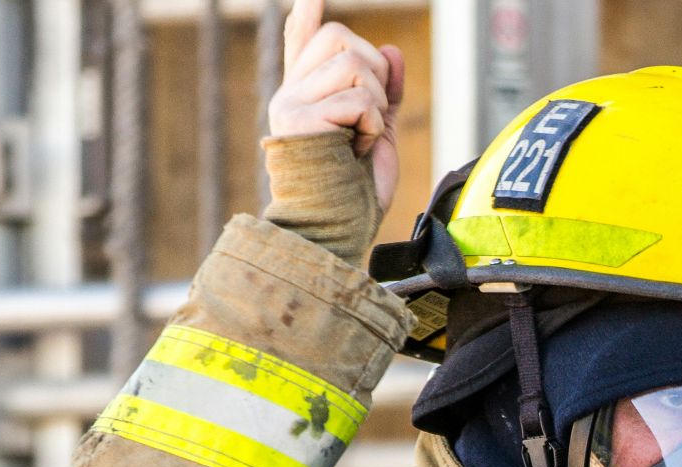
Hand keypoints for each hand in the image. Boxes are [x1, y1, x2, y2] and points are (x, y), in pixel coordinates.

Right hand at [267, 0, 404, 210]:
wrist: (340, 230)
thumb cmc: (356, 192)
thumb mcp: (378, 134)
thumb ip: (384, 93)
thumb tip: (391, 50)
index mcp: (308, 96)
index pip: (303, 42)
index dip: (306, 18)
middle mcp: (292, 93)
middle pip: (343, 39)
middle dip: (376, 73)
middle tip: (370, 118)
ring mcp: (291, 103)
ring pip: (354, 64)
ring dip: (377, 104)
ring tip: (362, 139)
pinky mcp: (299, 119)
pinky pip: (358, 99)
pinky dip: (372, 126)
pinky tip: (357, 150)